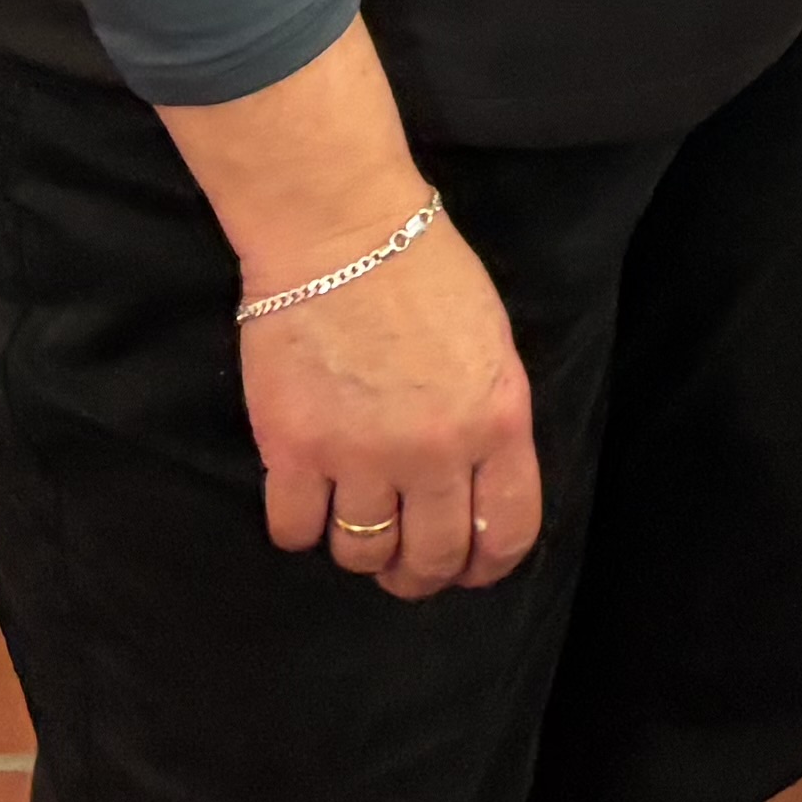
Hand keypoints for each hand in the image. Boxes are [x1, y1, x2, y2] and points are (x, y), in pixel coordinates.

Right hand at [243, 204, 539, 601]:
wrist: (339, 228)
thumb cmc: (421, 269)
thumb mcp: (490, 343)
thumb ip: (490, 420)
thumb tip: (477, 486)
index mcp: (497, 420)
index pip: (508, 533)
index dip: (488, 565)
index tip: (469, 569)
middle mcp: (434, 451)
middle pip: (434, 557)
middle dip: (421, 573)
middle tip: (404, 563)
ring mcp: (360, 454)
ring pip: (363, 553)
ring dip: (360, 549)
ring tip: (353, 519)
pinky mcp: (293, 448)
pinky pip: (296, 530)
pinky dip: (300, 527)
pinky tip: (305, 500)